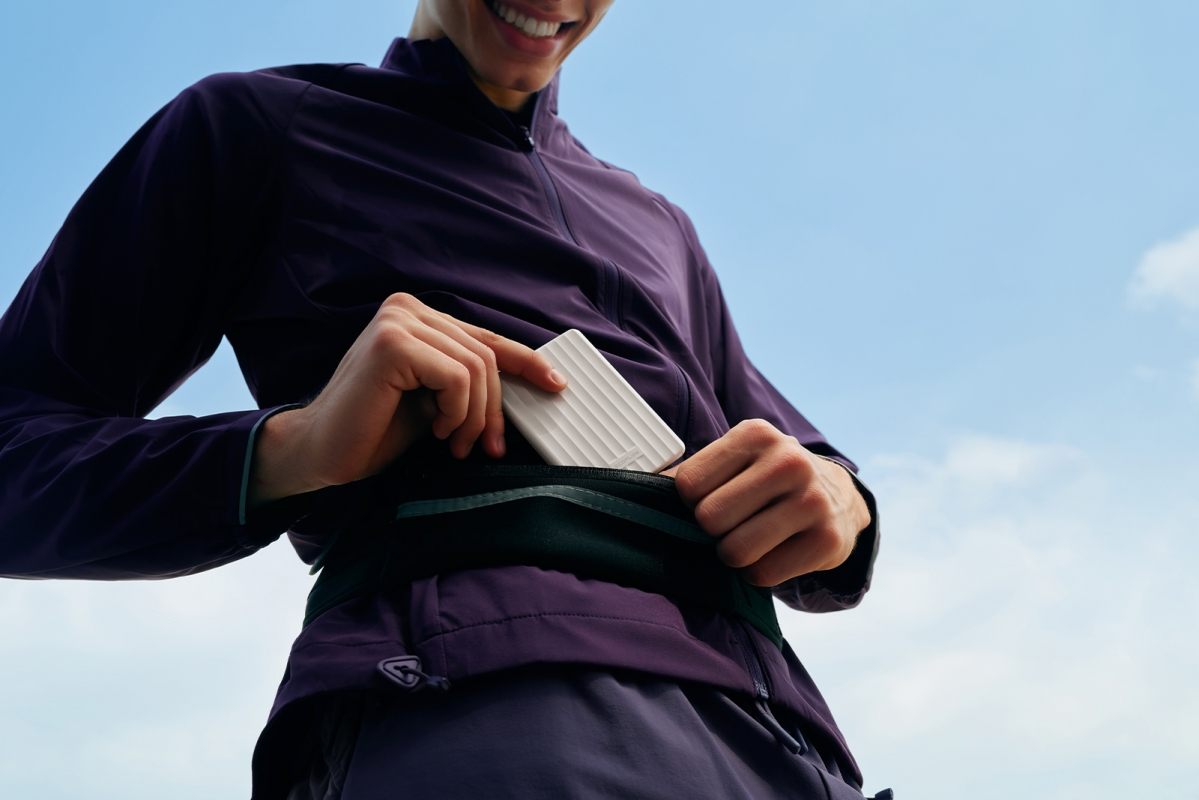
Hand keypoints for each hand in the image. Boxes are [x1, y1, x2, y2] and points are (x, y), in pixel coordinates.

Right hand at [247, 293, 564, 507]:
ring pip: (477, 368)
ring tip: (455, 444)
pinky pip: (457, 377)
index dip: (527, 362)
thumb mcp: (435, 400)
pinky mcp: (393, 343)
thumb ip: (467, 382)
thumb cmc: (374, 429)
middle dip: (494, 409)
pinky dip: (457, 412)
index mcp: (416, 317)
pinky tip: (436, 431)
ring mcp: (397, 321)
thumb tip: (529, 383)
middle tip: (483, 447)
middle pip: (486, 356)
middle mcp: (406, 309)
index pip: (485, 339)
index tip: (556, 385)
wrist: (321, 453)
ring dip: (475, 416)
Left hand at [664, 419, 870, 586]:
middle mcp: (787, 461)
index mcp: (756, 434)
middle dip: (713, 531)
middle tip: (734, 523)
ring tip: (751, 539)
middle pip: (709, 518)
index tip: (712, 499)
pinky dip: (758, 573)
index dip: (691, 502)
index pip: (688, 483)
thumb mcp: (735, 461)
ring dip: (734, 556)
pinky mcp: (827, 540)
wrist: (838, 498)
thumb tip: (641, 491)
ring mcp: (812, 500)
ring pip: (735, 551)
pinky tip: (775, 553)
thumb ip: (691, 474)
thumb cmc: (769, 481)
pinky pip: (763, 574)